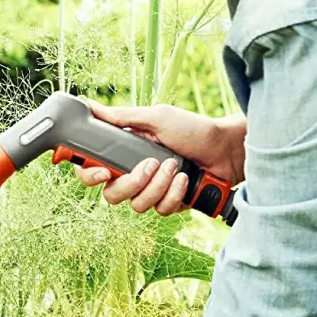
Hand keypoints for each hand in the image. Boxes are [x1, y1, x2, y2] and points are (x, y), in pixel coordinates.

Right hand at [73, 102, 245, 214]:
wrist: (227, 150)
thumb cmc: (193, 129)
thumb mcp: (157, 117)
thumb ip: (122, 117)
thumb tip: (91, 106)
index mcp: (125, 152)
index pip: (92, 170)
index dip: (90, 175)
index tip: (103, 172)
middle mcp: (134, 174)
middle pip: (111, 194)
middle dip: (132, 182)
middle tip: (152, 164)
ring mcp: (152, 191)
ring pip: (137, 204)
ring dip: (158, 185)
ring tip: (176, 166)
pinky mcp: (169, 203)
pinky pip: (160, 210)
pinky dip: (174, 193)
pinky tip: (186, 179)